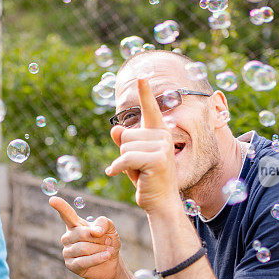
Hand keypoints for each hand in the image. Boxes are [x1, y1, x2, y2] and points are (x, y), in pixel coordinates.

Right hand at [49, 197, 120, 278]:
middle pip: (82, 233)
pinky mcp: (70, 265)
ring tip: (108, 250)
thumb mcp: (110, 228)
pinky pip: (83, 261)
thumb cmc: (108, 242)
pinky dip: (98, 258)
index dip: (60, 206)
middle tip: (108, 241)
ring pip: (84, 248)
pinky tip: (106, 256)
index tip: (52, 200)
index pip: (67, 214)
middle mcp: (68, 237)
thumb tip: (95, 232)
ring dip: (100, 249)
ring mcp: (67, 251)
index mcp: (74, 224)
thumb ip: (103, 223)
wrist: (111, 263)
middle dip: (99, 239)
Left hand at [106, 78, 178, 212]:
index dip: (145, 92)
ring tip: (138, 173)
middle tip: (138, 168)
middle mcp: (163, 136)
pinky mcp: (157, 159)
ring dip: (124, 163)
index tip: (141, 76)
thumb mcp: (132, 158)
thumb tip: (115, 129)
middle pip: (126, 135)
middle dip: (124, 153)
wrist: (160, 202)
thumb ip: (124, 142)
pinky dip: (117, 169)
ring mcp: (162, 147)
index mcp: (158, 133)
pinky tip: (115, 175)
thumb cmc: (147, 179)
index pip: (150, 109)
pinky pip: (125, 159)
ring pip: (124, 147)